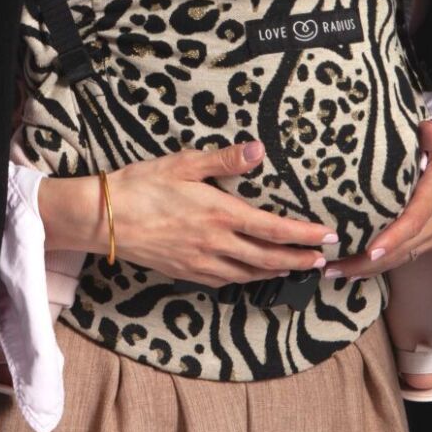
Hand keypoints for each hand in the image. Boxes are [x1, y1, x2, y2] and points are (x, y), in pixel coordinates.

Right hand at [39, 140, 338, 288]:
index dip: (305, 235)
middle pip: (269, 258)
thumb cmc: (141, 185)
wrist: (103, 219)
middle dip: (299, 259)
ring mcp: (201, 263)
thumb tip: (258, 150)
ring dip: (276, 272)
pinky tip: (250, 275)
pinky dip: (246, 280)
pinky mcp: (185, 272)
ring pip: (249, 274)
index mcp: (221, 214)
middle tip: (322, 259)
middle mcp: (216, 244)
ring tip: (295, 268)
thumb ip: (223, 160)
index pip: (275, 229)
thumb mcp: (183, 163)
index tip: (329, 236)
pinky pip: (225, 281)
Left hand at [324, 119, 431, 278]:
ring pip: (403, 257)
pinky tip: (357, 271)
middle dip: (367, 262)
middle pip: (403, 247)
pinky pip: (407, 257)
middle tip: (332, 267)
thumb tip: (427, 129)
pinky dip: (382, 267)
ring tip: (335, 273)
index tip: (371, 251)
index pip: (415, 221)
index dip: (393, 238)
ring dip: (370, 269)